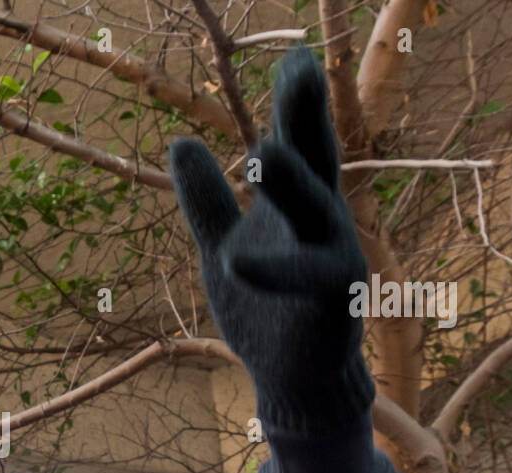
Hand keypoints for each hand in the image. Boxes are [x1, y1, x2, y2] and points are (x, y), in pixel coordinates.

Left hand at [168, 45, 374, 436]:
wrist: (292, 379)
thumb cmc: (265, 308)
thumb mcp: (224, 245)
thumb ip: (206, 200)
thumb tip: (179, 143)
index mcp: (295, 204)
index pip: (294, 143)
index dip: (294, 103)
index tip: (297, 54)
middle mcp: (321, 220)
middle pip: (314, 158)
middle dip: (306, 115)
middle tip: (302, 66)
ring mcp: (332, 256)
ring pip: (313, 210)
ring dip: (290, 182)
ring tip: (260, 152)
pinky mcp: (331, 300)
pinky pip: (304, 278)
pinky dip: (272, 268)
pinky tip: (238, 258)